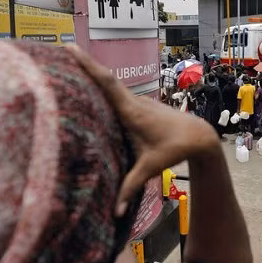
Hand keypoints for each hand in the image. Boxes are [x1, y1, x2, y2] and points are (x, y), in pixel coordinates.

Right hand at [67, 46, 218, 215]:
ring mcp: (137, 100)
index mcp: (131, 111)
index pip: (107, 83)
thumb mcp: (151, 167)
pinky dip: (103, 85)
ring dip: (93, 72)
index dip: (88, 66)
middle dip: (84, 63)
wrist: (199, 136)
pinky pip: (117, 91)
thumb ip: (130, 187)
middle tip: (61, 50)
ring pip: (111, 83)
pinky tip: (92, 86)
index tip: (71, 49)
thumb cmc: (175, 149)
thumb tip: (116, 213)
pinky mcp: (139, 105)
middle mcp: (133, 101)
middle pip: (105, 77)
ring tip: (69, 63)